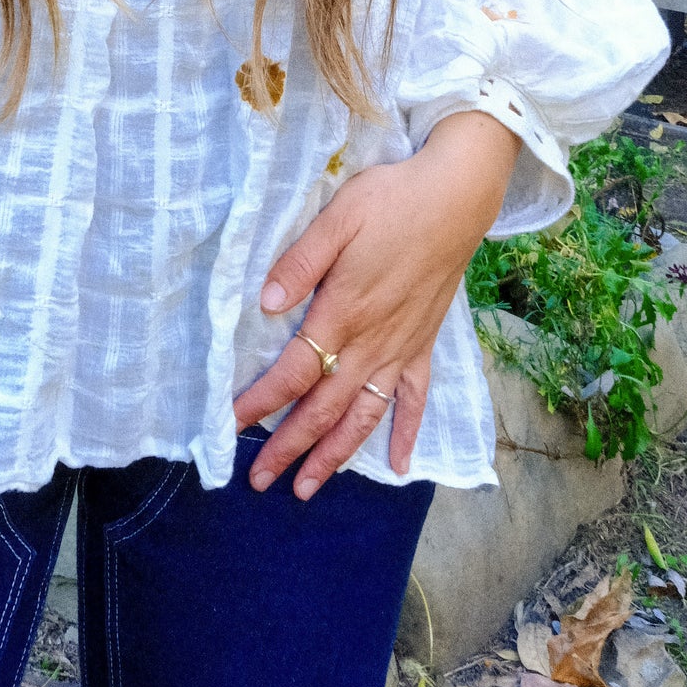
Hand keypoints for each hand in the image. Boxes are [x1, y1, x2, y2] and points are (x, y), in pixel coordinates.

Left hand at [232, 111, 521, 498]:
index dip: (262, 400)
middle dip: (290, 446)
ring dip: (335, 455)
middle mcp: (371, 341)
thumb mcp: (338, 218)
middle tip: (260, 480)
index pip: (294, 370)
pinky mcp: (424, 344)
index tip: (231, 424)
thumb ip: (301, 262)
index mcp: (343, 311)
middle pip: (324, 407)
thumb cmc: (391, 200)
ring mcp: (401, 347)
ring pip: (363, 415)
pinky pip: (414, 399)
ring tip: (308, 488)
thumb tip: (264, 304)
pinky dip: (405, 433)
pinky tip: (396, 464)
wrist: (455, 197)